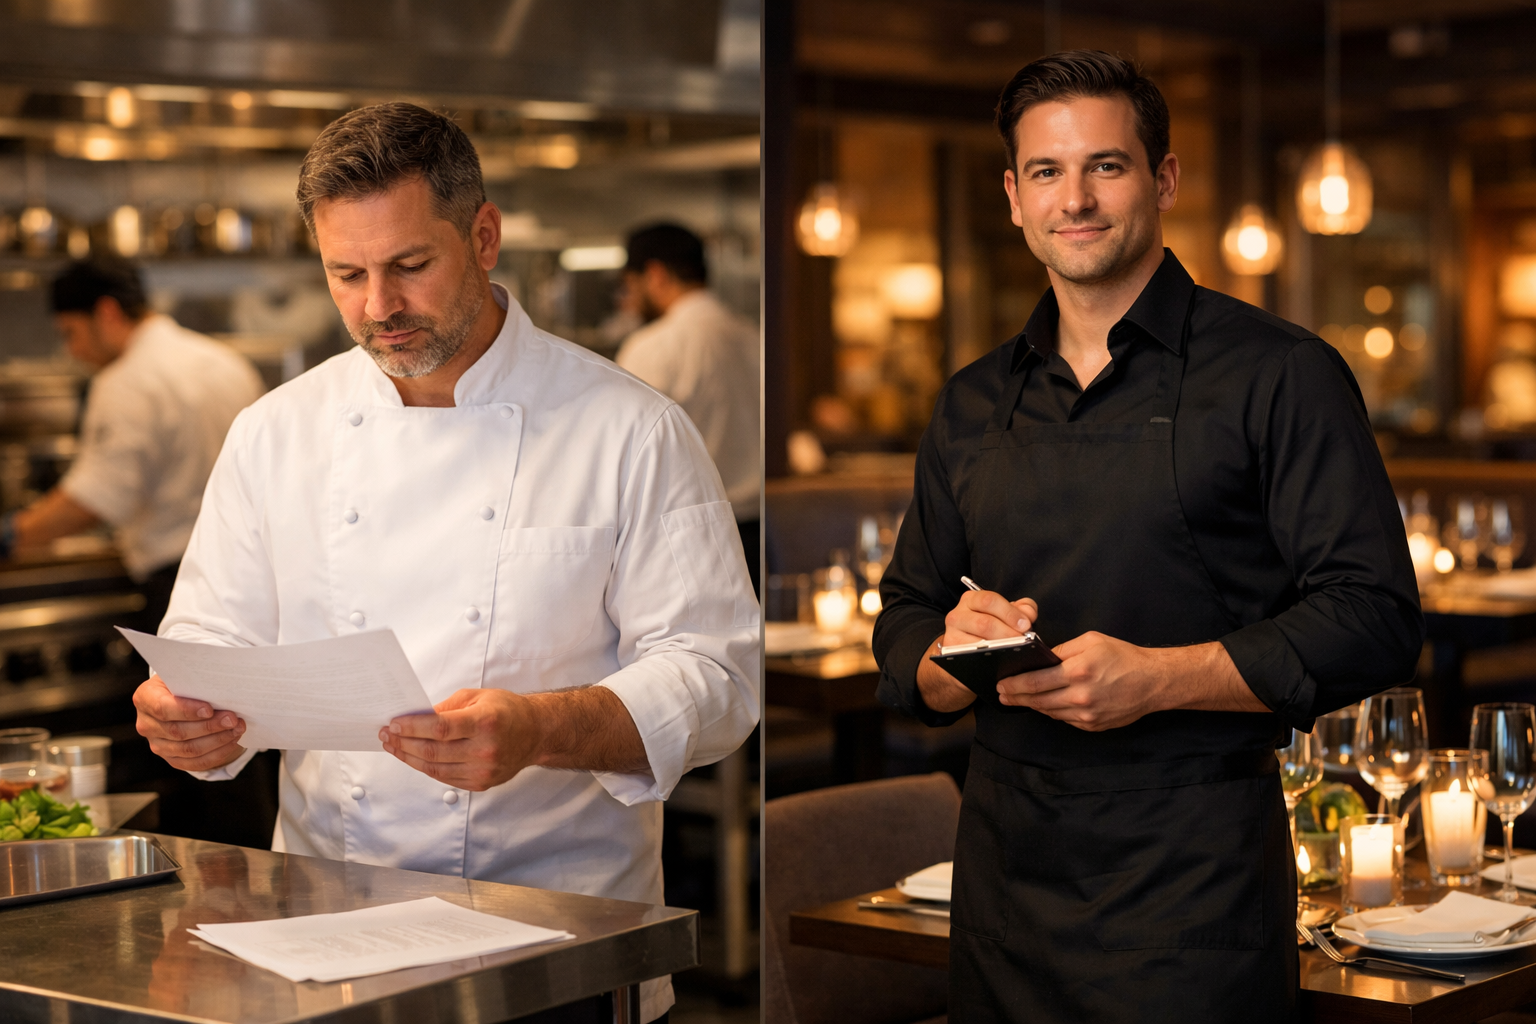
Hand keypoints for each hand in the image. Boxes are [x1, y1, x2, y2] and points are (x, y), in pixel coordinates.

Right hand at [132, 674, 246, 770]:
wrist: (179, 697)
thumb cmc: (184, 682)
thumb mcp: (184, 675)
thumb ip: (195, 680)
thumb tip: (222, 686)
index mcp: (145, 698)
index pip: (162, 708)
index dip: (187, 711)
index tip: (210, 709)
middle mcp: (146, 724)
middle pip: (178, 731)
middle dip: (209, 726)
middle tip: (233, 719)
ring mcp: (157, 744)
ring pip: (188, 749)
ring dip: (217, 740)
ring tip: (237, 729)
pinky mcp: (171, 758)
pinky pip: (195, 763)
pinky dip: (216, 754)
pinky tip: (231, 742)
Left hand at [381, 688, 535, 790]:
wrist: (536, 733)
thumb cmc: (508, 711)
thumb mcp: (477, 698)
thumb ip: (446, 708)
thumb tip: (415, 718)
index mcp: (485, 722)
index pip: (440, 727)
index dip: (412, 727)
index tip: (394, 724)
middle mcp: (485, 748)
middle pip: (433, 751)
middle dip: (404, 742)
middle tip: (388, 734)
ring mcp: (483, 770)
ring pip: (434, 768)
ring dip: (409, 757)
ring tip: (395, 747)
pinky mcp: (481, 783)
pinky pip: (445, 778)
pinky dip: (425, 768)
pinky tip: (414, 757)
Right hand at [915, 589, 1038, 713]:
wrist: (968, 652)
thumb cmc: (989, 629)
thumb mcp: (1005, 615)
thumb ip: (1021, 609)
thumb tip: (1028, 613)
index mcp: (971, 600)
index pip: (989, 600)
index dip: (1010, 613)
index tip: (1026, 624)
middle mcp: (958, 615)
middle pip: (985, 623)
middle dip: (1008, 633)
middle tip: (1022, 641)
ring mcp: (952, 636)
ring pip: (979, 643)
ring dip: (1001, 648)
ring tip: (1015, 650)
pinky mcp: (952, 655)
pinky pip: (973, 658)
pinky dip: (990, 659)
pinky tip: (1002, 660)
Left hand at [995, 632, 1262, 730]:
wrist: (1153, 682)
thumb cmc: (1122, 656)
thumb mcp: (1091, 641)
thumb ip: (1061, 650)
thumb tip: (1038, 659)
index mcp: (1078, 671)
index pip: (1035, 681)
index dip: (1014, 685)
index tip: (1000, 684)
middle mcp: (1081, 696)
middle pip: (1038, 700)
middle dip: (1017, 697)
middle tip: (1002, 695)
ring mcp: (1087, 714)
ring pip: (1049, 712)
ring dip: (1032, 706)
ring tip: (1018, 699)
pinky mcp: (1093, 726)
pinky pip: (1064, 719)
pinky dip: (1052, 712)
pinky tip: (1044, 704)